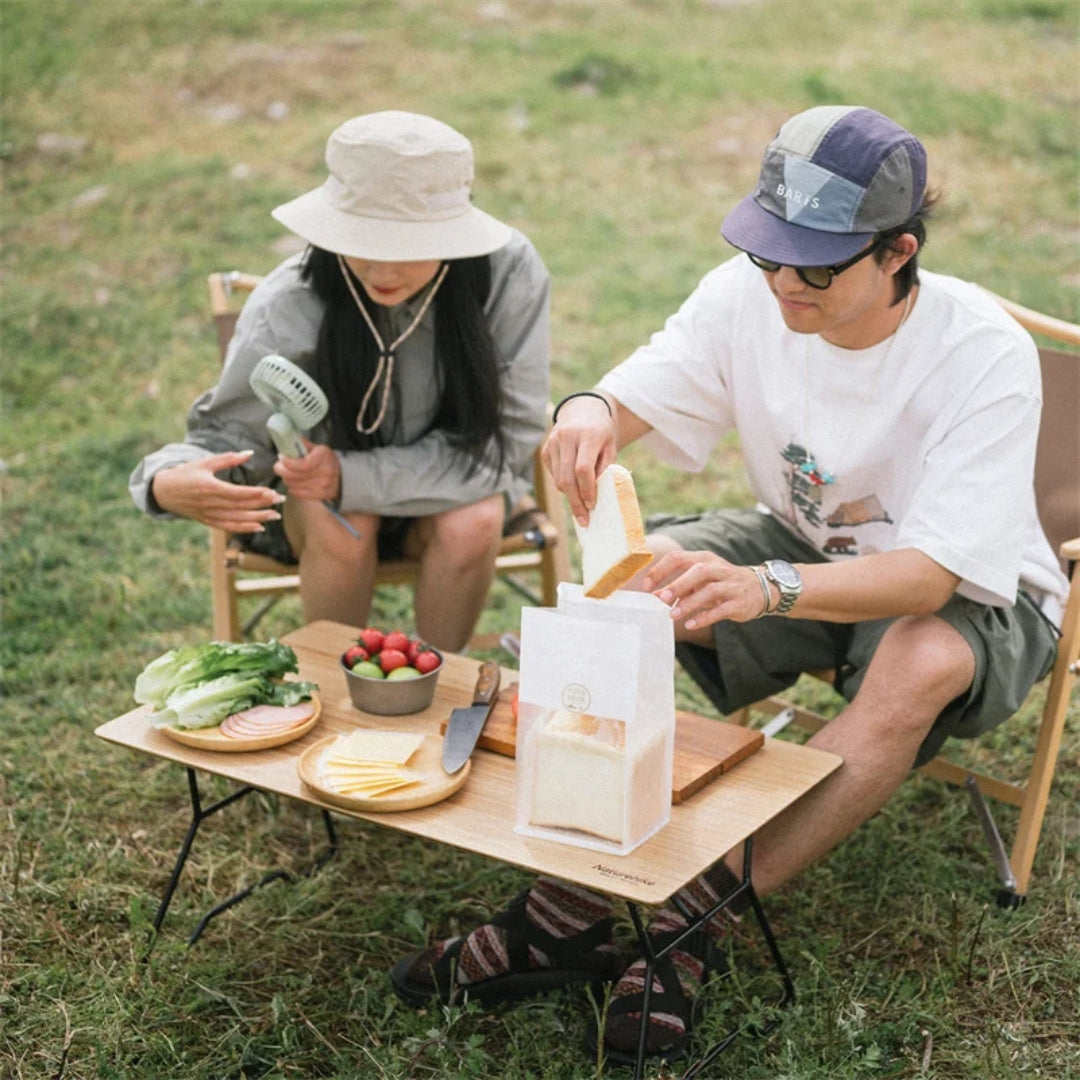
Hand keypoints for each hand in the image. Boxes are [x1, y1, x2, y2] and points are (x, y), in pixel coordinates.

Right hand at [150, 450, 284, 532]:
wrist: (163, 492)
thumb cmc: (185, 474)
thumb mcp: (204, 462)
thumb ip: (228, 459)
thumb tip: (249, 453)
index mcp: (209, 487)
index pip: (238, 493)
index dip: (256, 494)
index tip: (272, 491)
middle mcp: (210, 504)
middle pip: (241, 506)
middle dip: (262, 504)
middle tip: (280, 501)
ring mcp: (209, 515)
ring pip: (237, 519)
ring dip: (258, 518)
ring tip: (275, 516)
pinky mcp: (208, 521)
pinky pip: (229, 527)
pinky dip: (244, 528)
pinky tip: (259, 527)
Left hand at [273, 438, 341, 501]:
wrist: (341, 476)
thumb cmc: (326, 461)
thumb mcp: (318, 449)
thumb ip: (303, 445)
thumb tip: (290, 438)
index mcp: (323, 457)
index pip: (303, 464)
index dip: (288, 462)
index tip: (281, 457)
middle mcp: (325, 472)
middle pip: (294, 475)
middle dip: (281, 470)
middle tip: (279, 466)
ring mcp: (322, 486)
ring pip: (293, 484)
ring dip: (286, 478)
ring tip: (287, 473)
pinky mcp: (319, 495)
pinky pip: (297, 493)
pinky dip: (292, 487)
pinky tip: (295, 481)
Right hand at [541, 396, 616, 525]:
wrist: (583, 409)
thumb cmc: (601, 431)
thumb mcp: (610, 446)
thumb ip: (604, 468)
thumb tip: (594, 495)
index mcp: (588, 435)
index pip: (583, 469)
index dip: (587, 490)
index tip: (592, 505)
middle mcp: (567, 437)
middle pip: (567, 478)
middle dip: (576, 502)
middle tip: (584, 519)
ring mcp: (553, 442)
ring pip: (558, 479)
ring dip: (570, 495)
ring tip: (581, 505)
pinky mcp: (545, 449)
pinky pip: (554, 474)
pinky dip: (563, 484)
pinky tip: (573, 485)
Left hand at [642, 551, 768, 629]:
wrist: (760, 589)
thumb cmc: (721, 583)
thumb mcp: (700, 580)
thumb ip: (679, 587)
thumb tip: (655, 597)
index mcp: (704, 559)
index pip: (678, 558)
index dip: (661, 570)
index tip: (647, 586)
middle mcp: (718, 568)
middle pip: (697, 571)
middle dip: (678, 584)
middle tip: (661, 599)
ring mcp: (730, 585)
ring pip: (710, 590)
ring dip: (689, 603)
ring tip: (673, 615)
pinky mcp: (739, 602)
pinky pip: (721, 609)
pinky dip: (705, 617)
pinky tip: (691, 624)